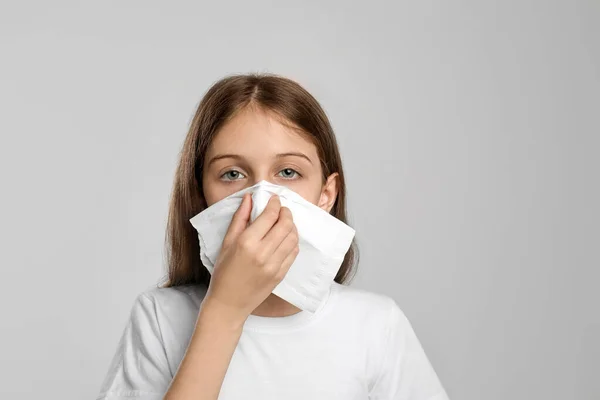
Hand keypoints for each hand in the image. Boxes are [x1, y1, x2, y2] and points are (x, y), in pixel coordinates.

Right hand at [202, 193, 298, 321]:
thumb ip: (239, 218)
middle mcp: (263, 253)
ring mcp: (274, 265)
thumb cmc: (224, 272)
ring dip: (291, 226)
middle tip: (282, 209)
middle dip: (286, 212)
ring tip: (284, 223)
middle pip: (285, 224)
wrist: (229, 303)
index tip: (274, 199)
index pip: (270, 216)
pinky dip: (292, 241)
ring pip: (293, 237)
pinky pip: (293, 252)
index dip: (275, 204)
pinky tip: (285, 238)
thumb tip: (249, 198)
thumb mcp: (226, 243)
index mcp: (247, 242)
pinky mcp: (281, 274)